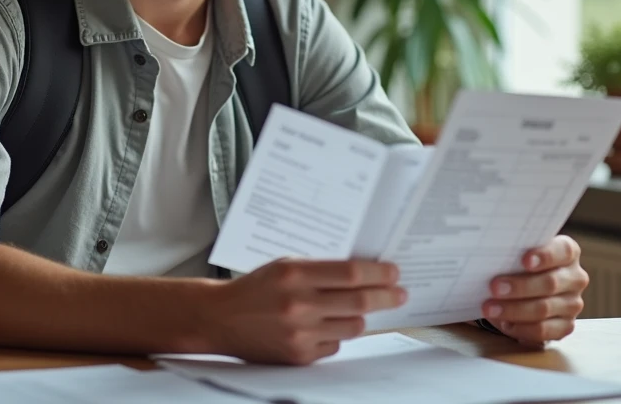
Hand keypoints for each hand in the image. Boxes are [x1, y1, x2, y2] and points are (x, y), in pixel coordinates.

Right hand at [205, 259, 406, 364]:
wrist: (221, 318)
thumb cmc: (257, 287)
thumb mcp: (285, 265)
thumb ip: (320, 269)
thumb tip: (364, 272)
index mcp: (295, 274)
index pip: (351, 273)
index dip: (378, 273)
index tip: (393, 272)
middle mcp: (299, 305)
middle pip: (359, 301)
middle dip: (386, 296)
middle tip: (400, 293)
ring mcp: (300, 333)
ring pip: (353, 326)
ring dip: (360, 316)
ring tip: (358, 308)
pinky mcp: (299, 356)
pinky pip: (335, 345)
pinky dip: (335, 335)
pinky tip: (323, 326)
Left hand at [482, 235, 588, 346]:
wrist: (524, 287)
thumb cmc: (518, 264)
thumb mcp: (517, 253)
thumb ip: (512, 251)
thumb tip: (490, 255)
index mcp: (567, 252)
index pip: (563, 251)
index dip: (545, 256)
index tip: (524, 260)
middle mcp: (575, 278)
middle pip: (550, 283)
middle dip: (520, 286)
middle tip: (494, 287)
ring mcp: (572, 304)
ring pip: (544, 308)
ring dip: (514, 310)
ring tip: (490, 308)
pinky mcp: (566, 326)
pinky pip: (544, 330)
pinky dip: (521, 328)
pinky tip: (505, 324)